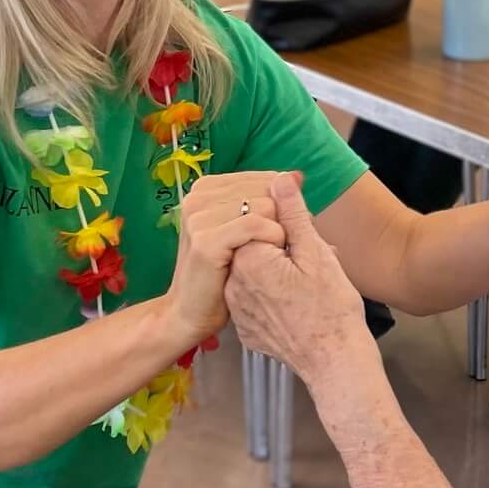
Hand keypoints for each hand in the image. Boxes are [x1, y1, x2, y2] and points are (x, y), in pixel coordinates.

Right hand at [163, 172, 287, 343]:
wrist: (191, 312)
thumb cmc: (223, 272)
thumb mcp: (245, 230)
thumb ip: (268, 201)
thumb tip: (297, 176)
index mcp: (207, 188)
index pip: (266, 178)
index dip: (285, 204)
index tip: (284, 230)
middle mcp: (198, 197)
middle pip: (266, 189)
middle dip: (284, 217)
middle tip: (281, 246)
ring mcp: (198, 217)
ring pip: (264, 205)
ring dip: (279, 231)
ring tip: (272, 254)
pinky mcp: (205, 240)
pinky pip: (256, 225)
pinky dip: (272, 239)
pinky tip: (271, 255)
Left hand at [224, 173, 372, 384]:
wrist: (336, 363)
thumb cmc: (332, 309)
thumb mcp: (317, 253)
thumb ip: (293, 213)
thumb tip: (280, 178)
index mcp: (248, 259)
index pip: (257, 222)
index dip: (286, 226)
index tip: (307, 240)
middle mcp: (234, 284)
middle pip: (253, 247)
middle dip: (280, 247)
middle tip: (310, 264)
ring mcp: (238, 310)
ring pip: (254, 274)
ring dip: (275, 271)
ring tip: (306, 287)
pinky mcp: (245, 329)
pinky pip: (254, 301)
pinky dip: (271, 297)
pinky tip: (295, 305)